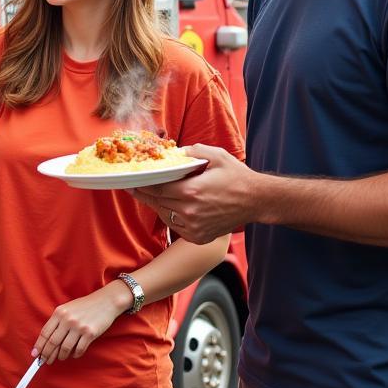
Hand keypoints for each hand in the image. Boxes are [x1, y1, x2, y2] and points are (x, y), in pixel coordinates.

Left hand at [32, 284, 130, 363]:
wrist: (105, 301)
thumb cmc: (85, 306)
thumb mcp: (67, 309)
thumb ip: (58, 321)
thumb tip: (47, 340)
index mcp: (59, 312)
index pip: (45, 332)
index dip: (39, 345)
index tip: (35, 354)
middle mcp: (67, 320)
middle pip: (53, 342)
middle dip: (47, 354)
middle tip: (45, 361)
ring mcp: (79, 327)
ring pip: (65, 348)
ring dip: (61, 356)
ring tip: (60, 358)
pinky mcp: (90, 334)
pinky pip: (79, 349)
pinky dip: (75, 354)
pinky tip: (73, 354)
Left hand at [132, 145, 257, 243]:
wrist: (257, 201)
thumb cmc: (236, 176)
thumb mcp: (216, 156)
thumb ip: (192, 151)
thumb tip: (174, 152)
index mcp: (192, 191)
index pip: (158, 188)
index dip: (142, 185)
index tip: (131, 180)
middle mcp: (190, 212)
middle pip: (158, 202)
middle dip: (144, 194)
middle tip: (132, 187)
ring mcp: (194, 227)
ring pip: (165, 215)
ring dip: (156, 205)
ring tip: (147, 195)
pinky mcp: (199, 237)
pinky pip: (176, 226)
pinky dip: (170, 216)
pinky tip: (168, 206)